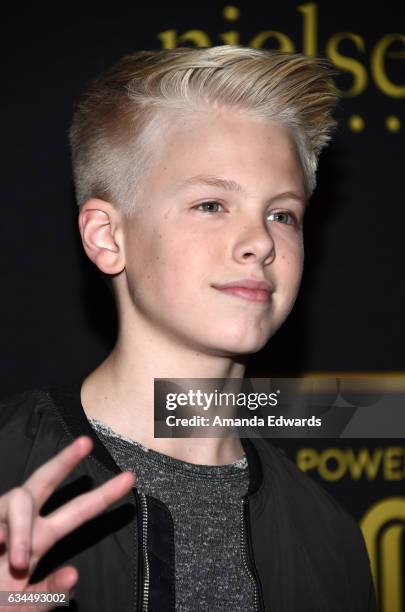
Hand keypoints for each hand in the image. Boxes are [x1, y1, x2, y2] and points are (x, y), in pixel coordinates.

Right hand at [0, 436, 135, 610]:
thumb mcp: (29, 604)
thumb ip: (51, 592)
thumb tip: (74, 575)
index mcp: (40, 539)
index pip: (77, 511)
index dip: (103, 495)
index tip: (129, 479)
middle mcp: (22, 525)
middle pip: (44, 482)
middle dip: (64, 461)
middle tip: (86, 442)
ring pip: (18, 498)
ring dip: (21, 529)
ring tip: (19, 561)